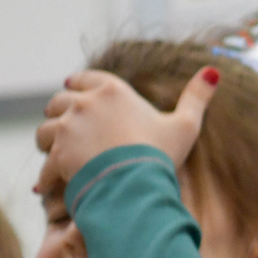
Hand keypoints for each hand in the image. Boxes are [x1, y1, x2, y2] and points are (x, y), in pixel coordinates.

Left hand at [36, 67, 218, 194]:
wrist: (135, 183)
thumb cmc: (160, 154)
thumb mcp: (185, 125)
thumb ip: (197, 97)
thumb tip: (213, 71)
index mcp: (112, 91)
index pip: (85, 78)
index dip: (78, 83)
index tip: (71, 87)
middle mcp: (85, 103)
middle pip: (59, 101)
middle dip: (58, 112)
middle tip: (63, 126)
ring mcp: (67, 127)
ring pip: (45, 129)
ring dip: (47, 141)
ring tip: (54, 153)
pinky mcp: (56, 153)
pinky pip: (44, 163)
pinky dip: (46, 175)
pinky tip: (46, 185)